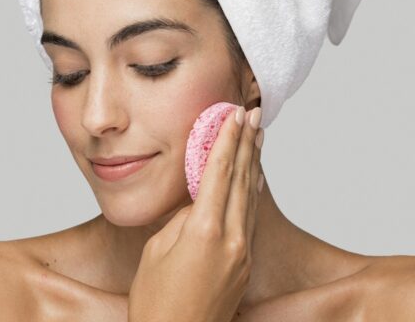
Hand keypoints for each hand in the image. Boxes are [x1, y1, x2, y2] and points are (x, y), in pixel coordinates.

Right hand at [128, 106, 264, 321]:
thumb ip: (183, 221)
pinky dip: (253, 192)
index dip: (226, 140)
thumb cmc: (155, 300)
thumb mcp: (158, 250)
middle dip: (247, 143)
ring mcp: (242, 253)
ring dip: (254, 163)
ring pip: (251, 197)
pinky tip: (255, 179)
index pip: (218, 173)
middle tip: (254, 115)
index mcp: (204, 231)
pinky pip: (251, 218)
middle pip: (241, 179)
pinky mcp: (244, 265)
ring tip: (258, 137)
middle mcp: (231, 239)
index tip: (234, 115)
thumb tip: (199, 204)